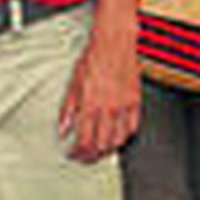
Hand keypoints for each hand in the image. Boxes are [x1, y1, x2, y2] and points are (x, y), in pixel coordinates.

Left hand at [58, 29, 140, 161]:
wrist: (114, 43)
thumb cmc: (93, 58)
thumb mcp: (73, 83)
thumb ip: (68, 109)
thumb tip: (63, 128)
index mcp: (90, 105)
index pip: (84, 140)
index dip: (78, 153)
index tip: (73, 154)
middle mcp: (108, 109)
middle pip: (101, 145)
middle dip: (92, 156)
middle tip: (85, 157)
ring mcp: (124, 107)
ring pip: (118, 140)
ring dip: (108, 149)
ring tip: (100, 150)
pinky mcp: (136, 102)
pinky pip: (133, 127)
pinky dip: (124, 136)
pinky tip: (117, 136)